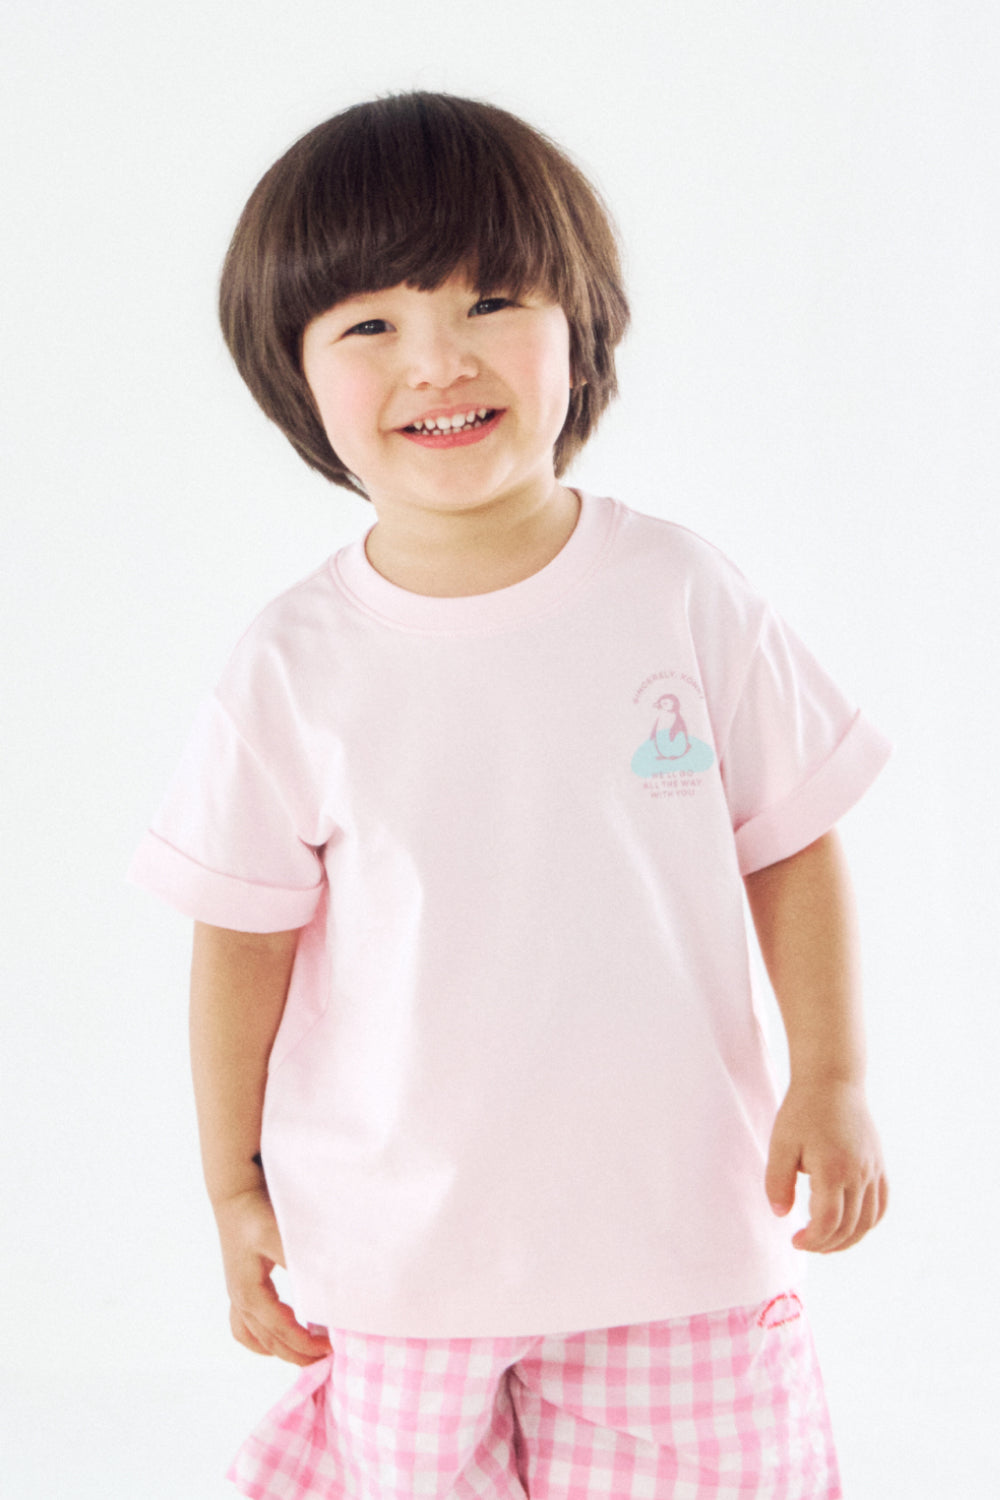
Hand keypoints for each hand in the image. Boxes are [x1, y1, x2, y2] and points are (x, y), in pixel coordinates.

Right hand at [213, 1186, 331, 1365]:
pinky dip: (263, 1339)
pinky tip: (280, 1335)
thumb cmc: (256, 1211)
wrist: (235, 1193)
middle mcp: (240, 1299)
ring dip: (279, 1349)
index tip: (332, 1347)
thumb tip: (324, 1287)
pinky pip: (245, 1327)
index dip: (306, 1344)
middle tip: (326, 1358)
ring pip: (254, 1338)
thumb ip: (299, 1261)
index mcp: (249, 1292)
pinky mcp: (240, 1286)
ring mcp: (237, 1294)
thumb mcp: (279, 1235)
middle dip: (297, 1354)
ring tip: (306, 1351)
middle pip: (268, 1341)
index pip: (281, 1330)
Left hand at [765, 1078, 887, 1252]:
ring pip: (868, 1221)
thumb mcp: (781, 1143)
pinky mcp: (879, 1165)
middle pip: (849, 1227)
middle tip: (806, 1243)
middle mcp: (858, 1174)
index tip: (795, 1240)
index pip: (828, 1223)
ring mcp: (873, 1170)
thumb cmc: (802, 1110)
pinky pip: (881, 1204)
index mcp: (832, 1170)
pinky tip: (852, 1226)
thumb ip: (777, 1181)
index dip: (812, 1240)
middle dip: (827, 1244)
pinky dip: (869, 1223)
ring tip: (826, 1242)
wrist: (833, 1080)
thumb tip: (781, 1215)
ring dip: (849, 1239)